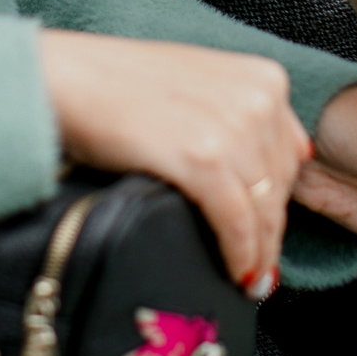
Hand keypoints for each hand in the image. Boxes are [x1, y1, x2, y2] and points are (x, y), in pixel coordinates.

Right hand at [40, 32, 307, 297]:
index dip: (279, 196)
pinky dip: (239, 253)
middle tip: (260, 264)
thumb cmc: (121, 83)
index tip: (269, 225)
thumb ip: (241, 114)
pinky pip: (237, 222)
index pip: (289, 154)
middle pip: (281, 185)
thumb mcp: (200, 83)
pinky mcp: (204, 159)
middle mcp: (258, 99)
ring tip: (250, 277)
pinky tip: (235, 272)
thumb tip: (282, 166)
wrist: (67, 78)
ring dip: (260, 251)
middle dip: (271, 229)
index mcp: (263, 77)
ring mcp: (234, 127)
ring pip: (264, 209)